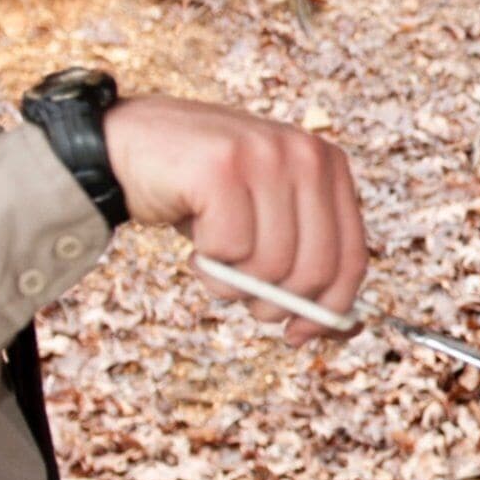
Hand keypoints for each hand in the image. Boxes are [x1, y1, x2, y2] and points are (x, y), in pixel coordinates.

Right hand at [104, 95, 370, 338]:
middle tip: (243, 298)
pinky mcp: (222, 167)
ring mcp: (265, 156)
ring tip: (213, 256)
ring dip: (234, 283)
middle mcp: (306, 154)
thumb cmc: (204, 196)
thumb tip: (349, 328)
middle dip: (276, 303)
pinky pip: (229, 250)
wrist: (127, 145)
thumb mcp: (266, 224)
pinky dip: (209, 264)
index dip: (330, 310)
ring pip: (271, 266)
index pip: (352, 257)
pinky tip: (197, 238)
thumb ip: (306, 263)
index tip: (299, 334)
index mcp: (329, 165)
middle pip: (315, 270)